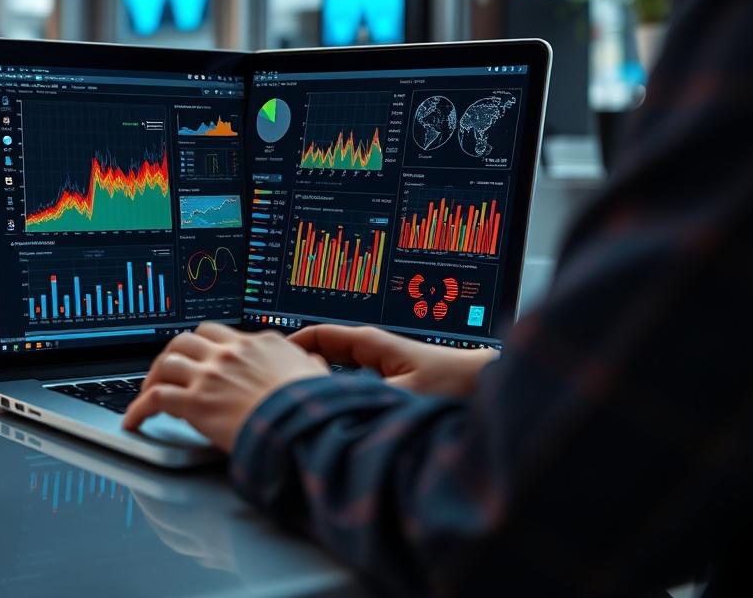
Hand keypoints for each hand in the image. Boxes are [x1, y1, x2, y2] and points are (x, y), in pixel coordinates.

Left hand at [123, 322, 328, 451]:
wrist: (302, 424)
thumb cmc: (312, 405)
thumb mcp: (317, 374)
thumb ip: (310, 364)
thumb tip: (314, 363)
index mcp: (258, 343)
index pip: (221, 334)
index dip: (206, 346)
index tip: (202, 358)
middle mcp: (229, 354)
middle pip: (187, 340)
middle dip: (174, 353)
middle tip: (170, 370)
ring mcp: (210, 376)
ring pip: (167, 362)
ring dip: (154, 377)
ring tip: (149, 392)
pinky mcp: (195, 403)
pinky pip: (155, 399)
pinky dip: (139, 408)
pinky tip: (134, 419)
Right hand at [288, 324, 496, 397]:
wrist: (486, 384)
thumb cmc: (453, 383)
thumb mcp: (403, 396)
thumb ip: (364, 404)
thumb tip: (330, 417)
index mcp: (368, 342)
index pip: (316, 335)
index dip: (288, 346)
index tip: (266, 362)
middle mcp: (369, 349)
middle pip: (319, 351)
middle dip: (296, 367)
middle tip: (275, 390)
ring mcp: (376, 364)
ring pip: (332, 369)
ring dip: (315, 382)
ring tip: (294, 401)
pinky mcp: (384, 380)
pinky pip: (346, 381)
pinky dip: (333, 392)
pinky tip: (327, 412)